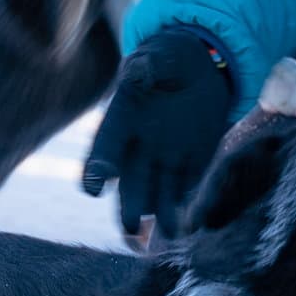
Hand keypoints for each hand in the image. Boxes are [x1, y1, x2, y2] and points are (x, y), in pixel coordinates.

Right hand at [82, 24, 235, 237]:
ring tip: (163, 239)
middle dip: (129, 205)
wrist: (201, 64)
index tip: (94, 186)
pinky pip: (186, 188)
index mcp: (123, 118)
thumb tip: (138, 69)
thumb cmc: (170, 58)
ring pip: (156, 193)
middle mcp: (139, 145)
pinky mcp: (193, 162)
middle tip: (131, 227)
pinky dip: (185, 208)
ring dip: (158, 216)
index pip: (105, 145)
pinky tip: (186, 226)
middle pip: (130, 182)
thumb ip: (148, 67)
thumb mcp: (158, 56)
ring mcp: (165, 157)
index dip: (98, 166)